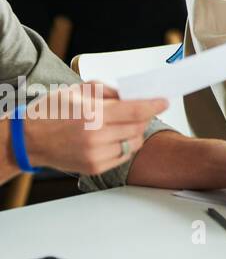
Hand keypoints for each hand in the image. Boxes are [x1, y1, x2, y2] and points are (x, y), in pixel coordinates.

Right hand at [22, 84, 166, 176]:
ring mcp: (96, 154)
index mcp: (93, 114)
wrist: (28, 140)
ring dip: (135, 132)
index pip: (135, 109)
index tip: (164, 101)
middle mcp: (96, 136)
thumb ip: (107, 90)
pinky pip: (123, 156)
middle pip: (138, 126)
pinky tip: (113, 138)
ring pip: (134, 142)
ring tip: (122, 124)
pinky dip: (125, 146)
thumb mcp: (78, 91)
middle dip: (144, 116)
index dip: (154, 104)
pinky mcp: (94, 167)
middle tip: (140, 110)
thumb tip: (132, 92)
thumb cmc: (51, 113)